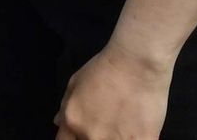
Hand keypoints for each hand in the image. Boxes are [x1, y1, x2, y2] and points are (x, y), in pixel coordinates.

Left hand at [54, 40, 172, 139]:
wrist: (137, 64)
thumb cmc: (105, 68)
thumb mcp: (76, 82)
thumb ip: (65, 106)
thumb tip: (59, 123)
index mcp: (73, 121)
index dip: (73, 138)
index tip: (82, 132)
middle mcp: (91, 135)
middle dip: (94, 135)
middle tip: (106, 122)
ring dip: (115, 137)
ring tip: (122, 123)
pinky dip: (135, 138)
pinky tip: (138, 129)